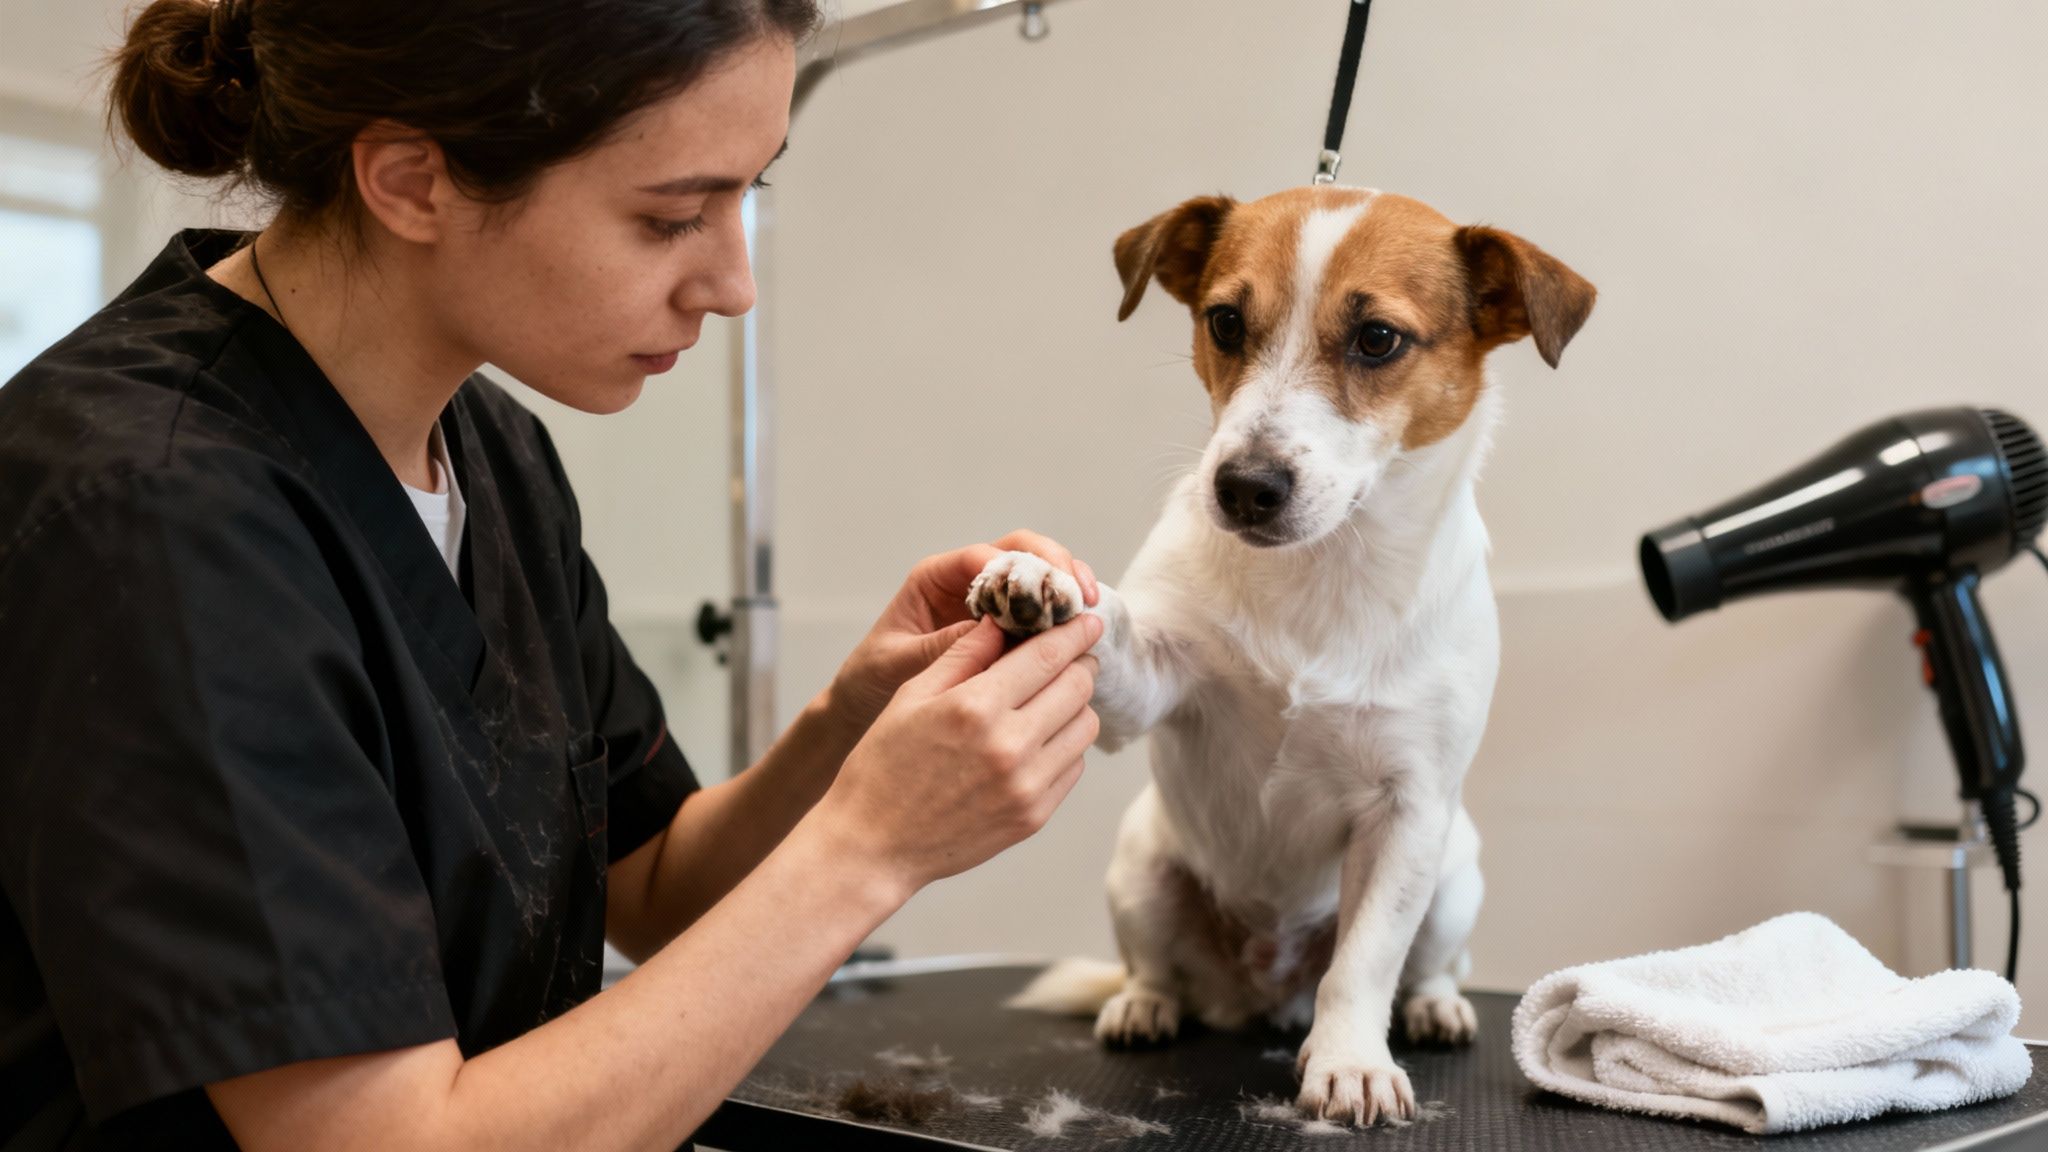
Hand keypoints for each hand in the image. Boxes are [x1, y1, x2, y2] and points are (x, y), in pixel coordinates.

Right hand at [815, 613, 1101, 890]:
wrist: (873, 847)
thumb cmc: (883, 767)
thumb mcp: (911, 697)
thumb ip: (961, 655)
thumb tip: (1000, 621)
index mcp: (975, 707)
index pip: (1048, 656)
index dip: (1075, 633)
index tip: (1088, 621)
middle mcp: (1010, 745)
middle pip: (1077, 687)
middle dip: (1079, 664)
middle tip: (1070, 656)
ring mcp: (1027, 785)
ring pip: (1084, 727)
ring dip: (1075, 705)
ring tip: (1050, 699)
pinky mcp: (1034, 816)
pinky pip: (1073, 766)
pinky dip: (1065, 744)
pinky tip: (1038, 740)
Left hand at [825, 530, 1098, 735]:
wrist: (866, 700)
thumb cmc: (873, 677)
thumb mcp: (898, 663)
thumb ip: (940, 646)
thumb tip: (991, 630)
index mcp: (933, 578)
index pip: (982, 556)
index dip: (1016, 567)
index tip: (1043, 589)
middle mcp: (965, 579)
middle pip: (1019, 550)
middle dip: (1053, 564)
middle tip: (1078, 592)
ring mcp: (989, 598)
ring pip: (1037, 571)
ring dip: (1066, 583)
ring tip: (1088, 605)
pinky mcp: (1006, 622)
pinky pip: (1040, 605)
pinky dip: (1062, 611)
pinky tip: (1081, 628)